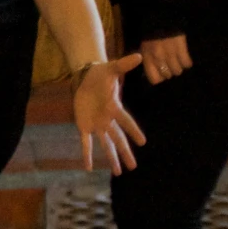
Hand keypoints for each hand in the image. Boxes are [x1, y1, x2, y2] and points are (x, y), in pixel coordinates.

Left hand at [75, 53, 147, 173]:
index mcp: (114, 107)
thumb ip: (124, 64)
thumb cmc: (102, 73)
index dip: (133, 130)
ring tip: (119, 172)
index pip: (125, 120)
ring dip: (111, 157)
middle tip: (134, 167)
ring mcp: (96, 124)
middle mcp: (107, 119)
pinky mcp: (84, 125)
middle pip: (117, 138)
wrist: (88, 77)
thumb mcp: (111, 68)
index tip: (143, 142)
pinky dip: (87, 154)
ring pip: (105, 144)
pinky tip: (88, 167)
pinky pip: (85, 142)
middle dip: (125, 152)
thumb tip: (139, 56)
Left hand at [139, 34, 191, 82]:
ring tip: (177, 61)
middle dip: (169, 72)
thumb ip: (148, 60)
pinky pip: (187, 63)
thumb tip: (153, 75)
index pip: (154, 79)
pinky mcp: (181, 48)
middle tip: (170, 65)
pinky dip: (187, 62)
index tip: (162, 75)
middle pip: (168, 76)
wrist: (161, 19)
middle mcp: (158, 57)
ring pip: (178, 71)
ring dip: (178, 67)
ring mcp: (169, 53)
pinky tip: (184, 57)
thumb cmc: (151, 35)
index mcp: (147, 57)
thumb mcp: (144, 47)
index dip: (159, 79)